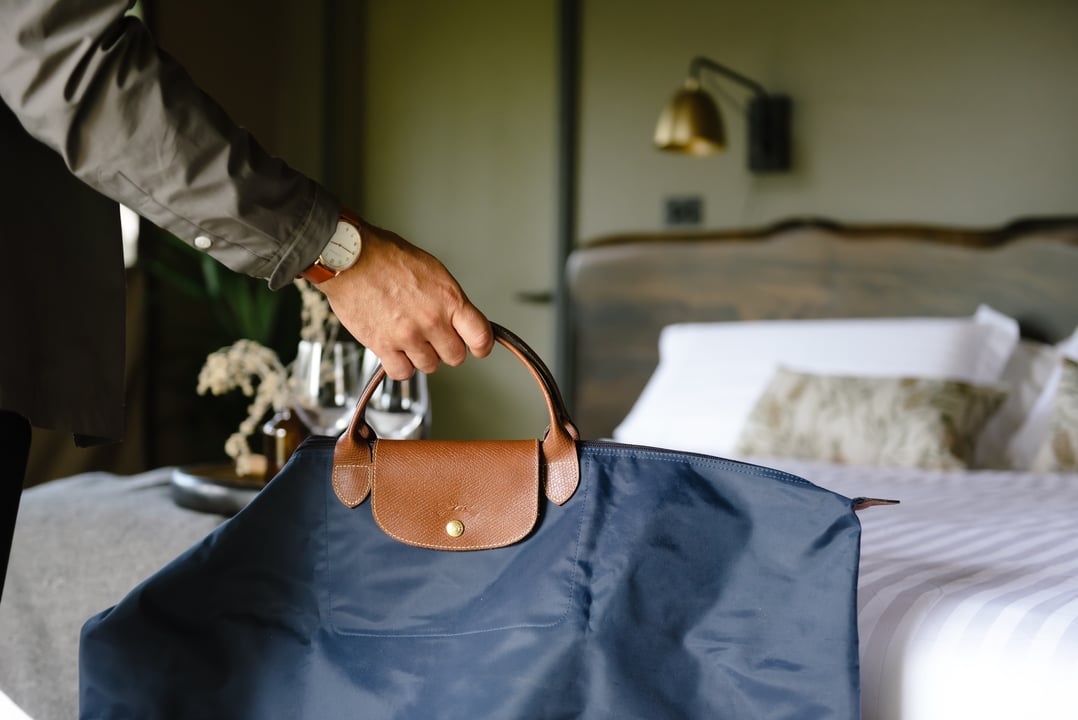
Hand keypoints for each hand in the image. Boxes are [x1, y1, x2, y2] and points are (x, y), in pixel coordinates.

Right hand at [316, 220, 492, 379]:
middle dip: (447, 348)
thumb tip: (459, 319)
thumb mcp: (432, 270)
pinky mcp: (383, 346)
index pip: (480, 336)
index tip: (478, 348)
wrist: (351, 258)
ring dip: (422, 356)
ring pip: (429, 366)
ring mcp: (407, 336)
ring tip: (410, 337)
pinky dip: (400, 366)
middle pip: (455, 356)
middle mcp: (431, 320)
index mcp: (449, 299)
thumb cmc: (387, 257)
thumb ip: (448, 299)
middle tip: (436, 338)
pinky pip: (402, 372)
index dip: (481, 345)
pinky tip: (396, 351)